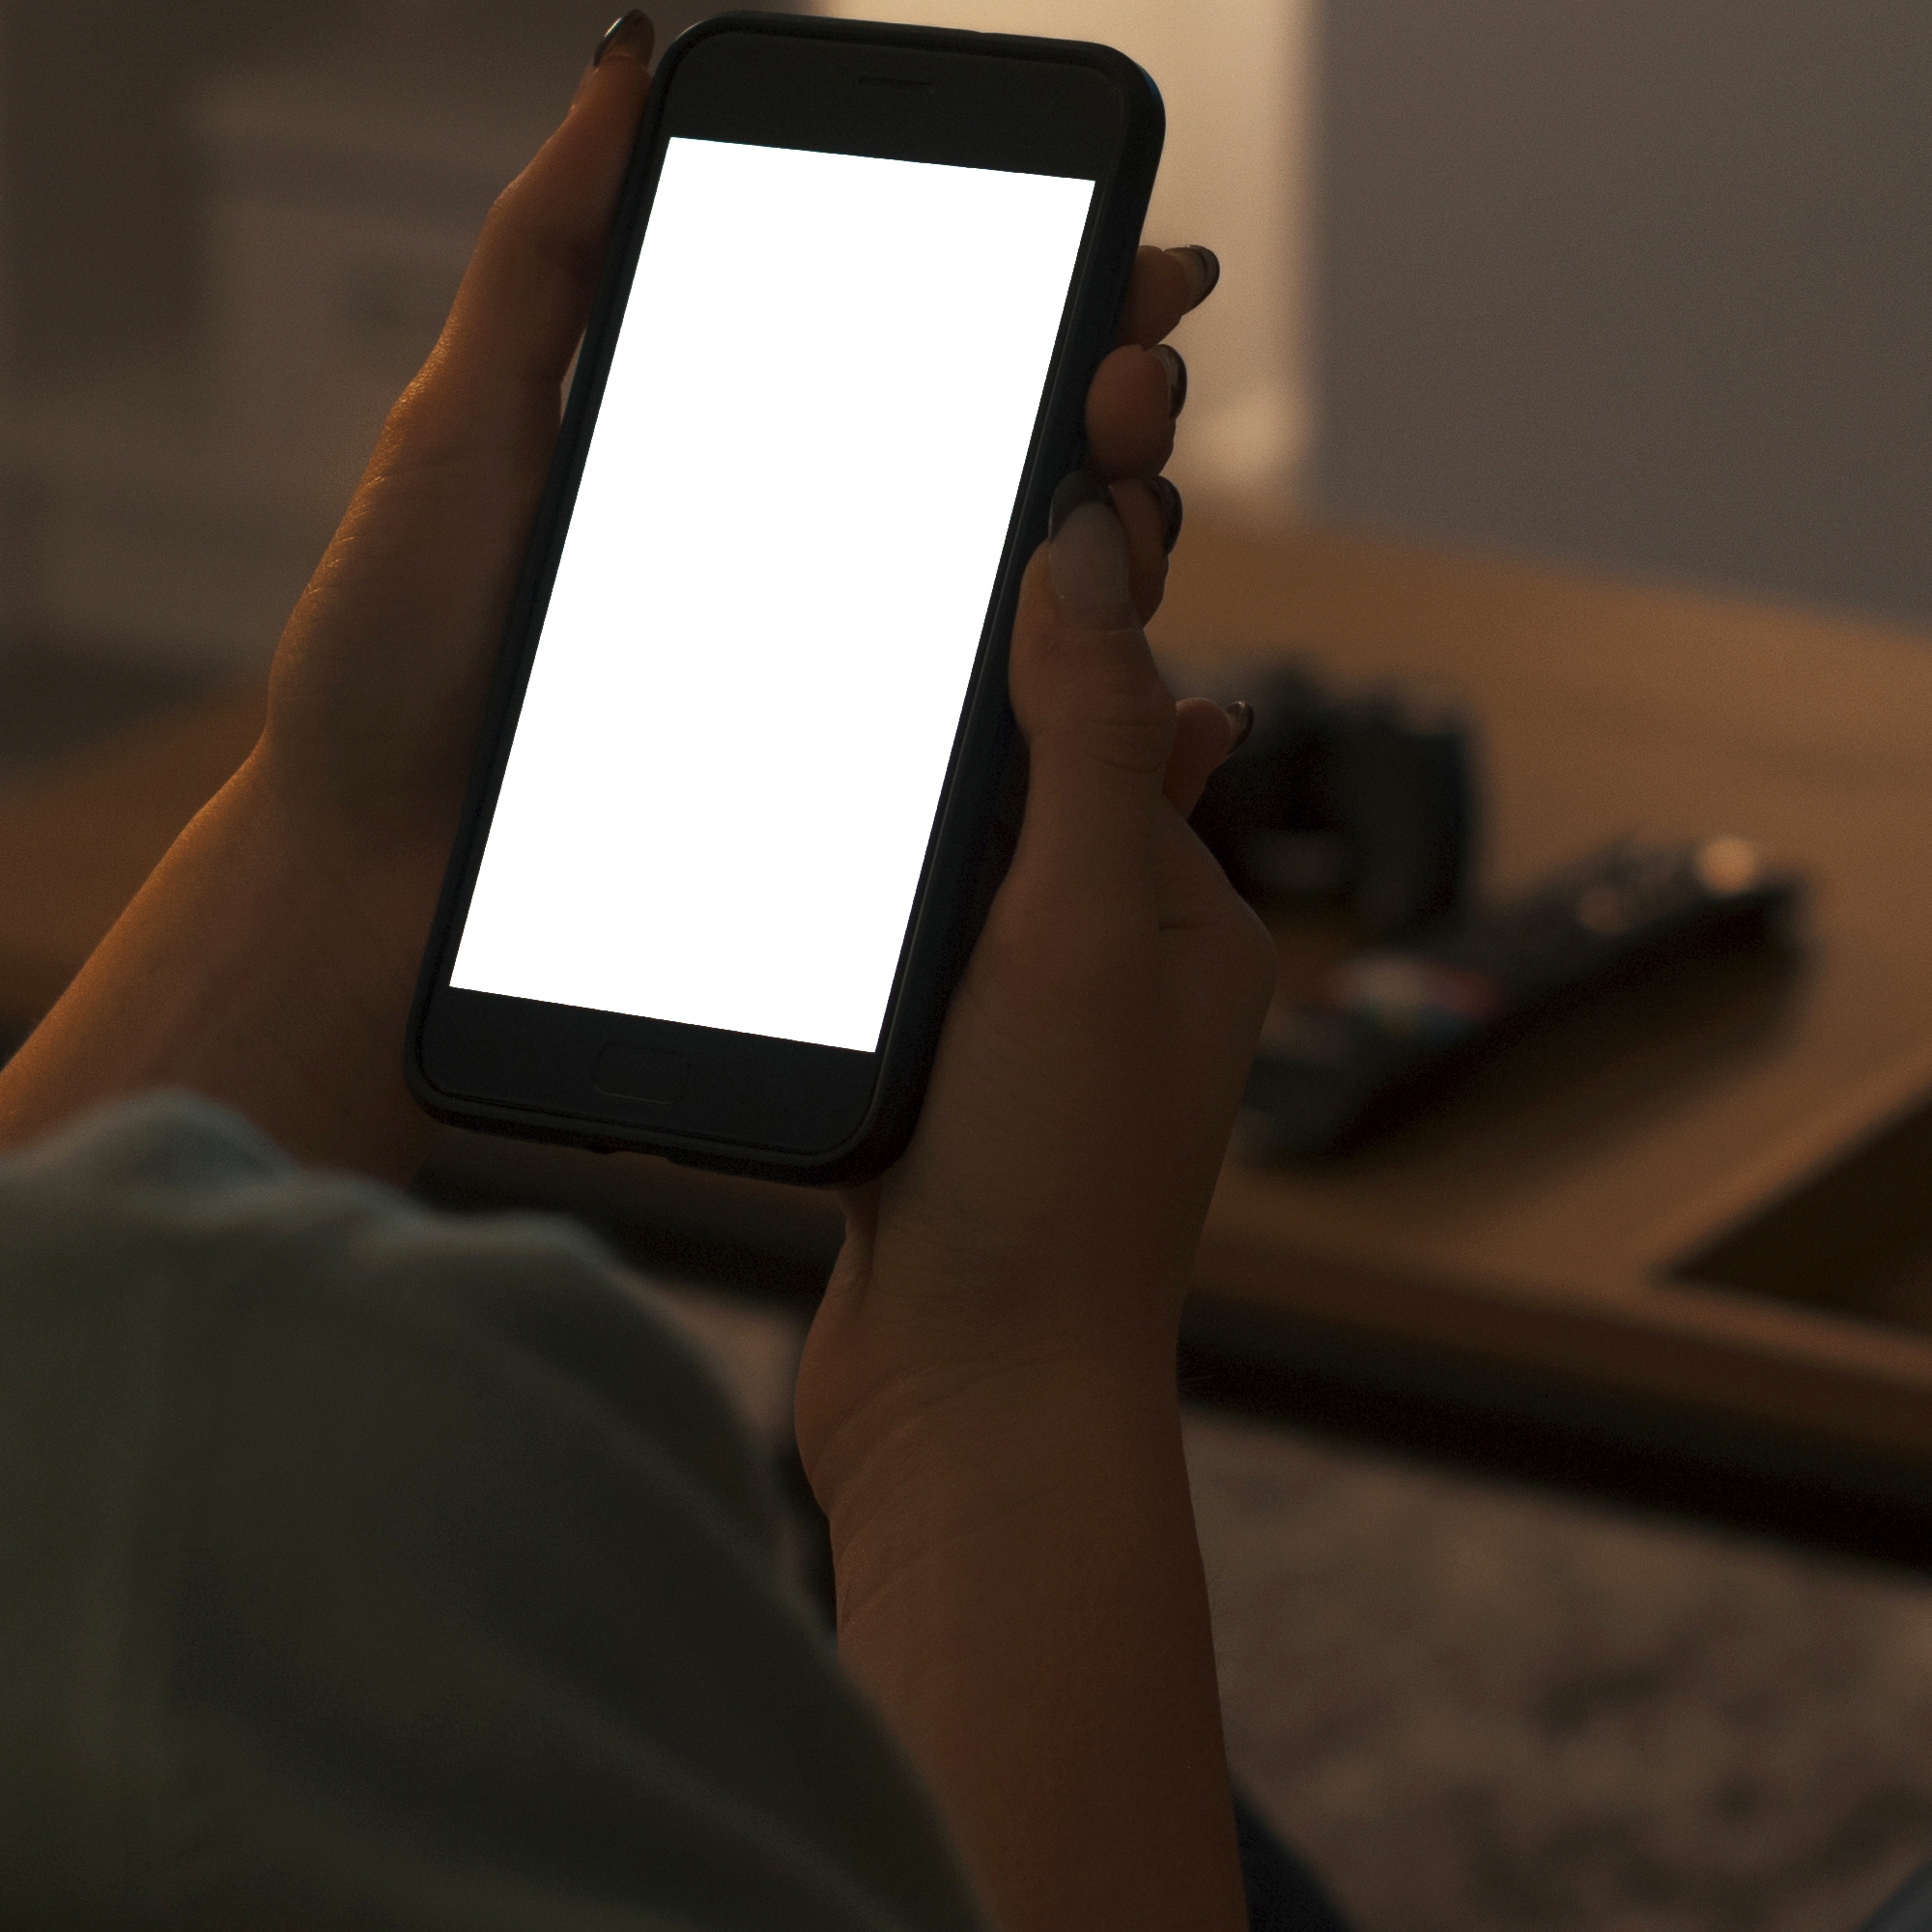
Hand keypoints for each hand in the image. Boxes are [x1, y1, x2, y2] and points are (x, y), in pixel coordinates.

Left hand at [0, 13, 1219, 1186]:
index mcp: (739, 461)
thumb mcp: (460, 425)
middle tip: (1130, 382)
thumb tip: (624, 53)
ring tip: (1129, 501)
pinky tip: (1128, 672)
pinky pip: (983, 765)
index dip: (1051, 308)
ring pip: (1036, 614)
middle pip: (1014, 474)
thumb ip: (548, 250)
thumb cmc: (390, 659)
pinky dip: (1077, 718)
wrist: (358, 886)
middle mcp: (809, 574)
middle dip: (1108, 411)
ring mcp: (832, 699)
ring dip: (1119, 547)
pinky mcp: (838, 823)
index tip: (1132, 266)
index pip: (929, 363)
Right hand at [796, 479, 1281, 1515]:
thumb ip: (1081, 735)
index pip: (1112, 712)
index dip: (1048, 614)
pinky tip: (750, 886)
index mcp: (1182, 916)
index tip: (966, 515)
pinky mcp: (920, 1107)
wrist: (969, 1415)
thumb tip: (1086, 543)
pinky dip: (823, 929)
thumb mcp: (1077, 924)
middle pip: (1014, 783)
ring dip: (872, 817)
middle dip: (946, 707)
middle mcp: (1111, 974)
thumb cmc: (1054, 1189)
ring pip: (931, 876)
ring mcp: (1012, 1044)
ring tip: (780, 709)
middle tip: (846, 587)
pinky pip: (868, 970)